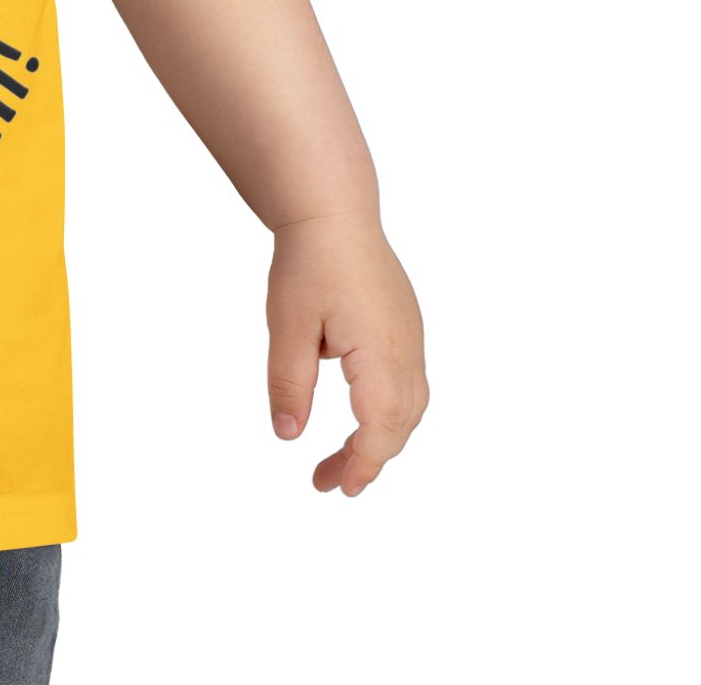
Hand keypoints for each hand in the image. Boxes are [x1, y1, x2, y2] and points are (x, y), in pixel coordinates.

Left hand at [265, 210, 427, 495]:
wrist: (333, 211)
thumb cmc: (309, 262)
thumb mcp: (288, 325)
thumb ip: (288, 383)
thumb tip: (288, 436)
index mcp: (381, 353)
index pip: (380, 429)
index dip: (361, 465)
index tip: (337, 488)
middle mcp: (407, 350)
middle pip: (399, 425)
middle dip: (367, 459)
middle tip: (329, 481)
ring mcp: (412, 337)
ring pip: (409, 406)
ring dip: (381, 436)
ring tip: (344, 456)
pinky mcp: (406, 325)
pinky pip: (408, 382)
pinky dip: (388, 409)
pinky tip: (360, 413)